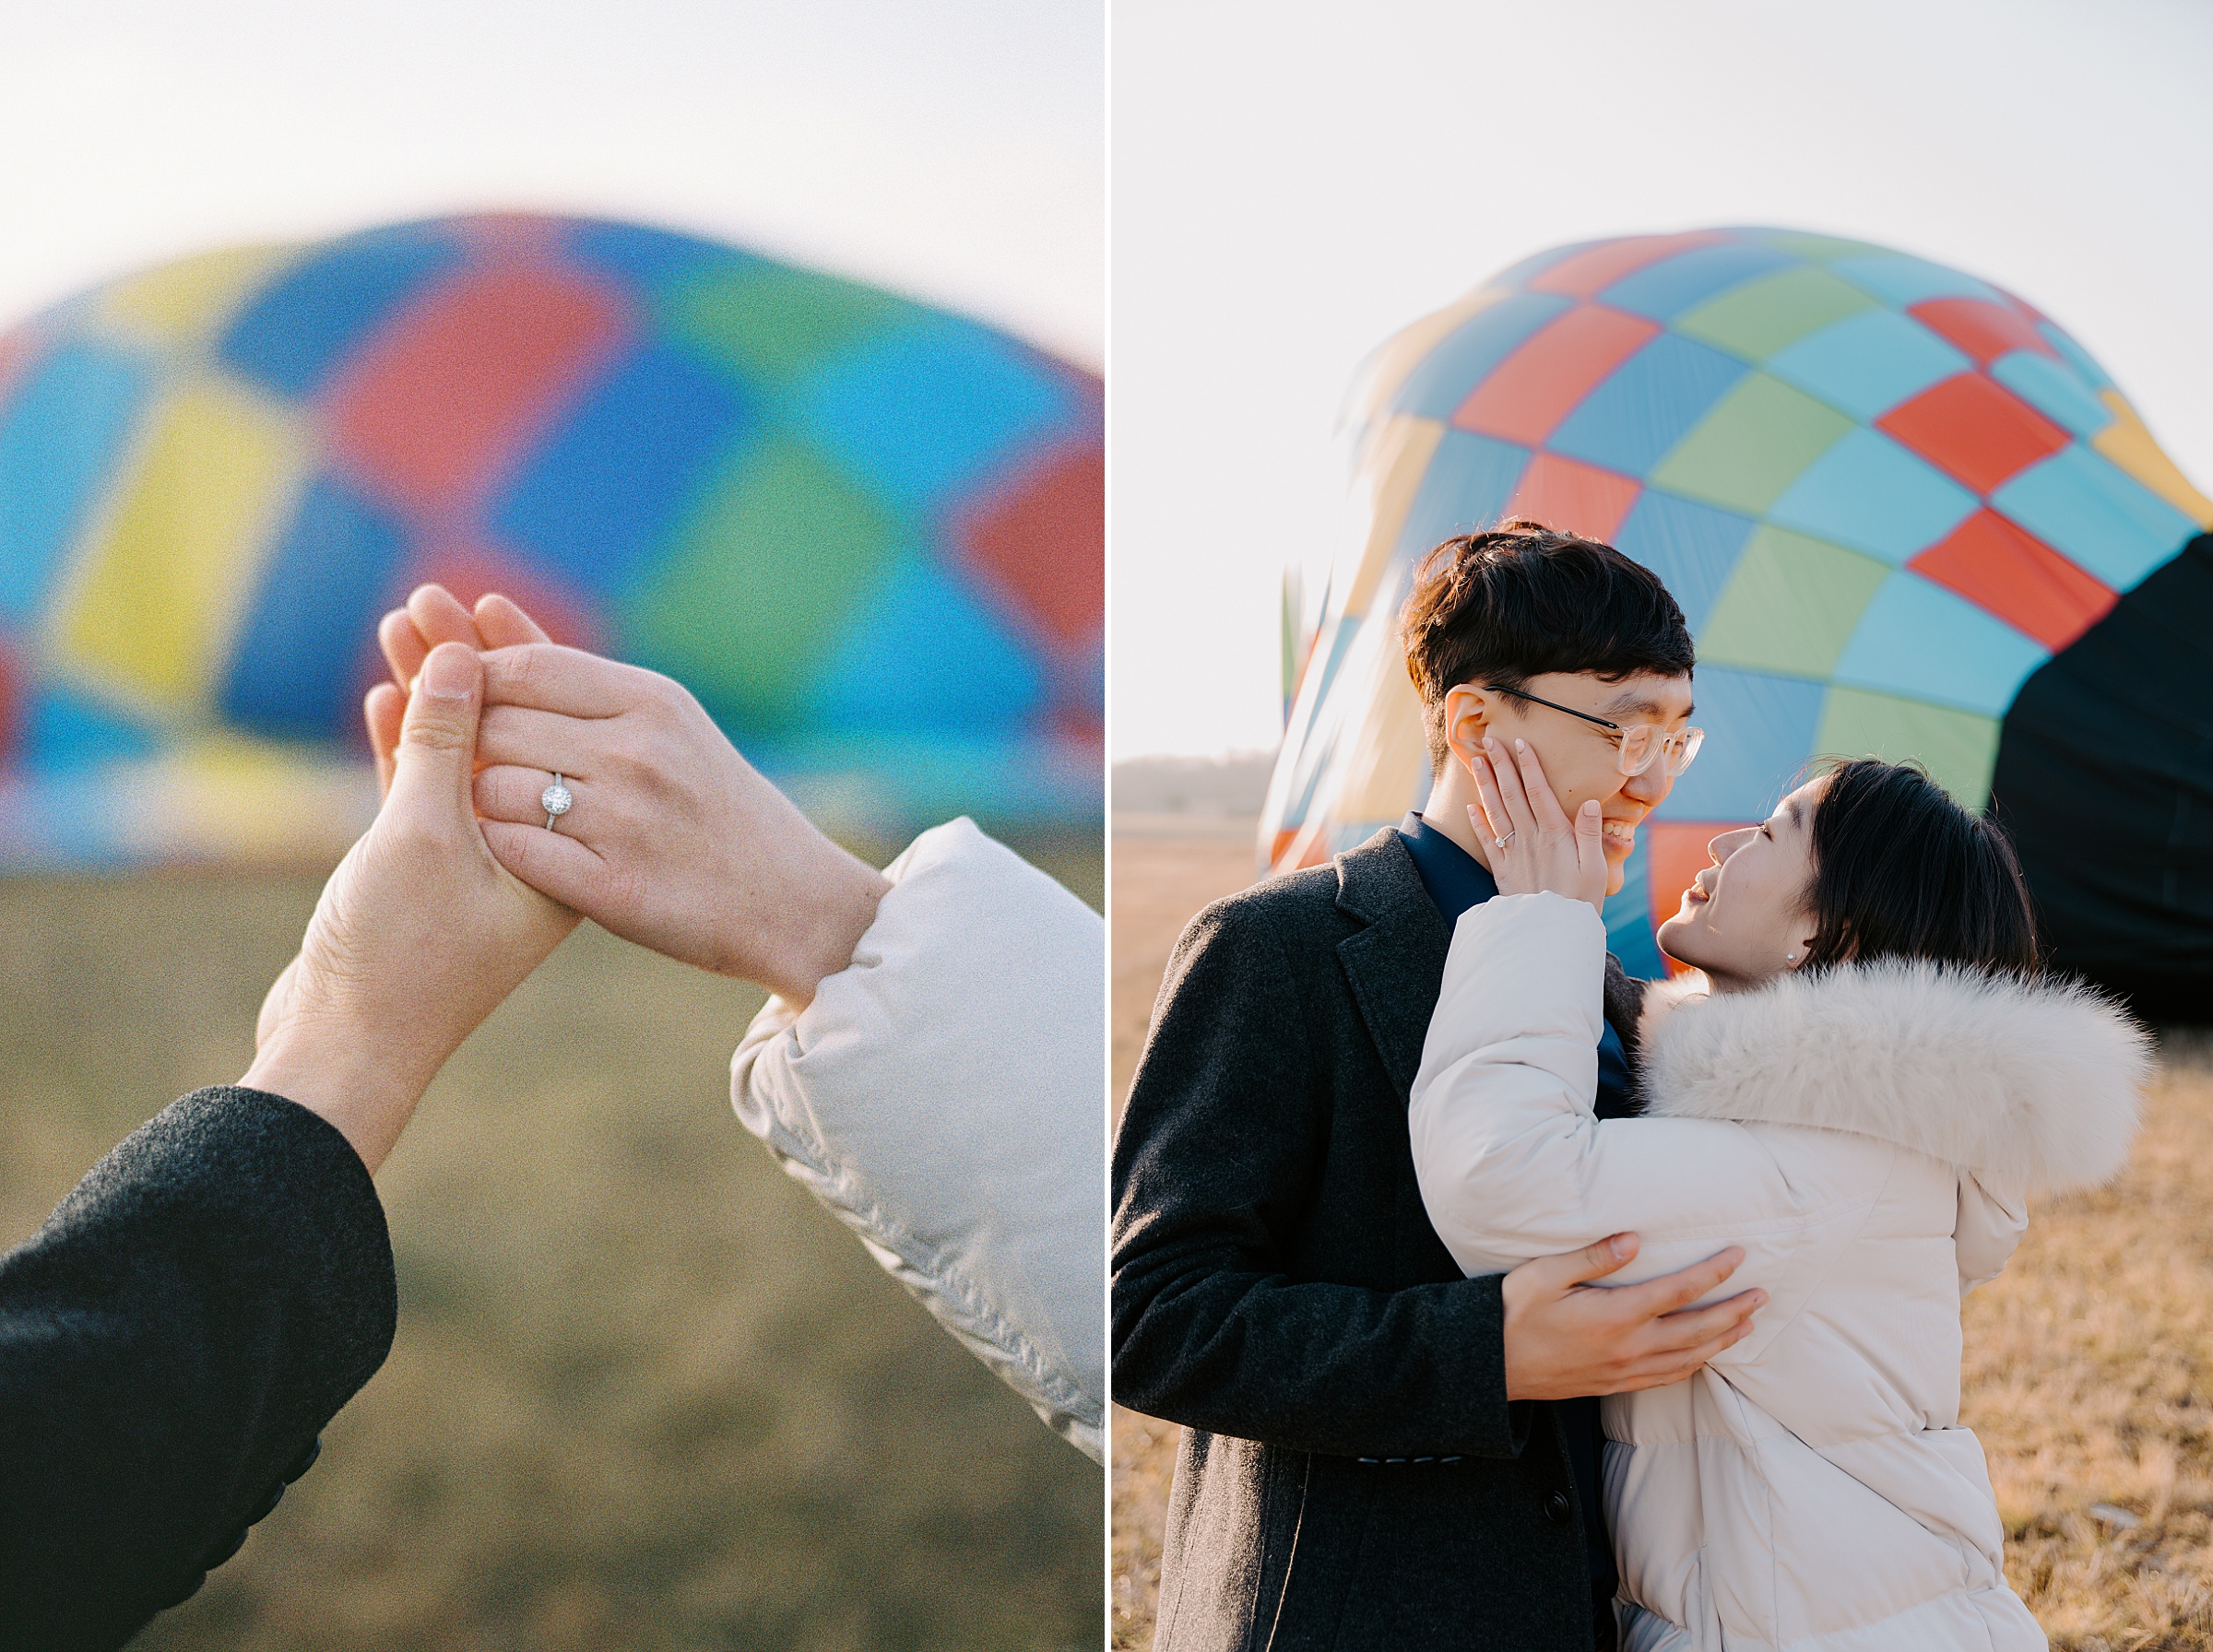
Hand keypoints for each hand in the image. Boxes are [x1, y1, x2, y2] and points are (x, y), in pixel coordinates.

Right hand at [252, 586, 546, 1044]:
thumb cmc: (397, 957)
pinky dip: (405, 748)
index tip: (478, 601)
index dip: (511, 663)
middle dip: (465, 667)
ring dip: (429, 697)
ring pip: (461, 761)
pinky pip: (424, 795)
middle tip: (425, 597)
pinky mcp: (429, 879)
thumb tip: (462, 656)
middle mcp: (537, 855)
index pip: (549, 735)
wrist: (343, 1051)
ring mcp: (482, 866)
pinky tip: (386, 697)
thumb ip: (446, 743)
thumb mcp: (423, 835)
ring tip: (397, 625)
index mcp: (565, 849)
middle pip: (508, 737)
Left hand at [371, 586, 890, 1006]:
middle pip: (498, 726)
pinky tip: (517, 856)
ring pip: (496, 792)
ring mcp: (627, 822)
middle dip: (470, 747)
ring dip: (481, 805)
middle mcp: (638, 753)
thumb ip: (574, 676)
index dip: (475, 682)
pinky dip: (500, 853)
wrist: (793, 901)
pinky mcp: (615, 889)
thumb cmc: (715, 804)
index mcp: (652, 701)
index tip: (469, 710)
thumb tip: (478, 603)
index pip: (524, 667)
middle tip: (475, 771)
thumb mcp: (665, 722)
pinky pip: (513, 854)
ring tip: (500, 815)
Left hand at [1469, 735, 1606, 912]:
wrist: (1554, 934)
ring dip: (1486, 785)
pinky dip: (1478, 823)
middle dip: (1501, 765)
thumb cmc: (1582, 902)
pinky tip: (1472, 806)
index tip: (1519, 742)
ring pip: (1496, 812)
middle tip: (1489, 741)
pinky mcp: (1502, 872)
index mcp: (1556, 835)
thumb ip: (1590, 834)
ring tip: (1477, 761)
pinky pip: (1488, 843)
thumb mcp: (1595, 869)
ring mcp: (1514, 855)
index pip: (1539, 792)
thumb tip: (1589, 802)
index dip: (1529, 766)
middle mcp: (1531, 840)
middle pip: (1513, 795)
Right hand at [1500, 1233, 1763, 1400]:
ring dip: (1724, 1340)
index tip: (1738, 1255)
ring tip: (1748, 1325)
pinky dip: (1696, 1364)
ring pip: (1690, 1357)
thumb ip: (1593, 1257)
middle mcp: (1628, 1348)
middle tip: (1762, 1295)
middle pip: (1697, 1330)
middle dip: (1735, 1311)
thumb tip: (1634, 1240)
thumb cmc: (1514, 1314)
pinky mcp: (1616, 1384)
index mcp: (1615, 1316)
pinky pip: (1669, 1377)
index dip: (1713, 1272)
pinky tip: (1705, 1356)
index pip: (1679, 1291)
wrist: (1491, 1365)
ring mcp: (1625, 1370)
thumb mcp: (1545, 1275)